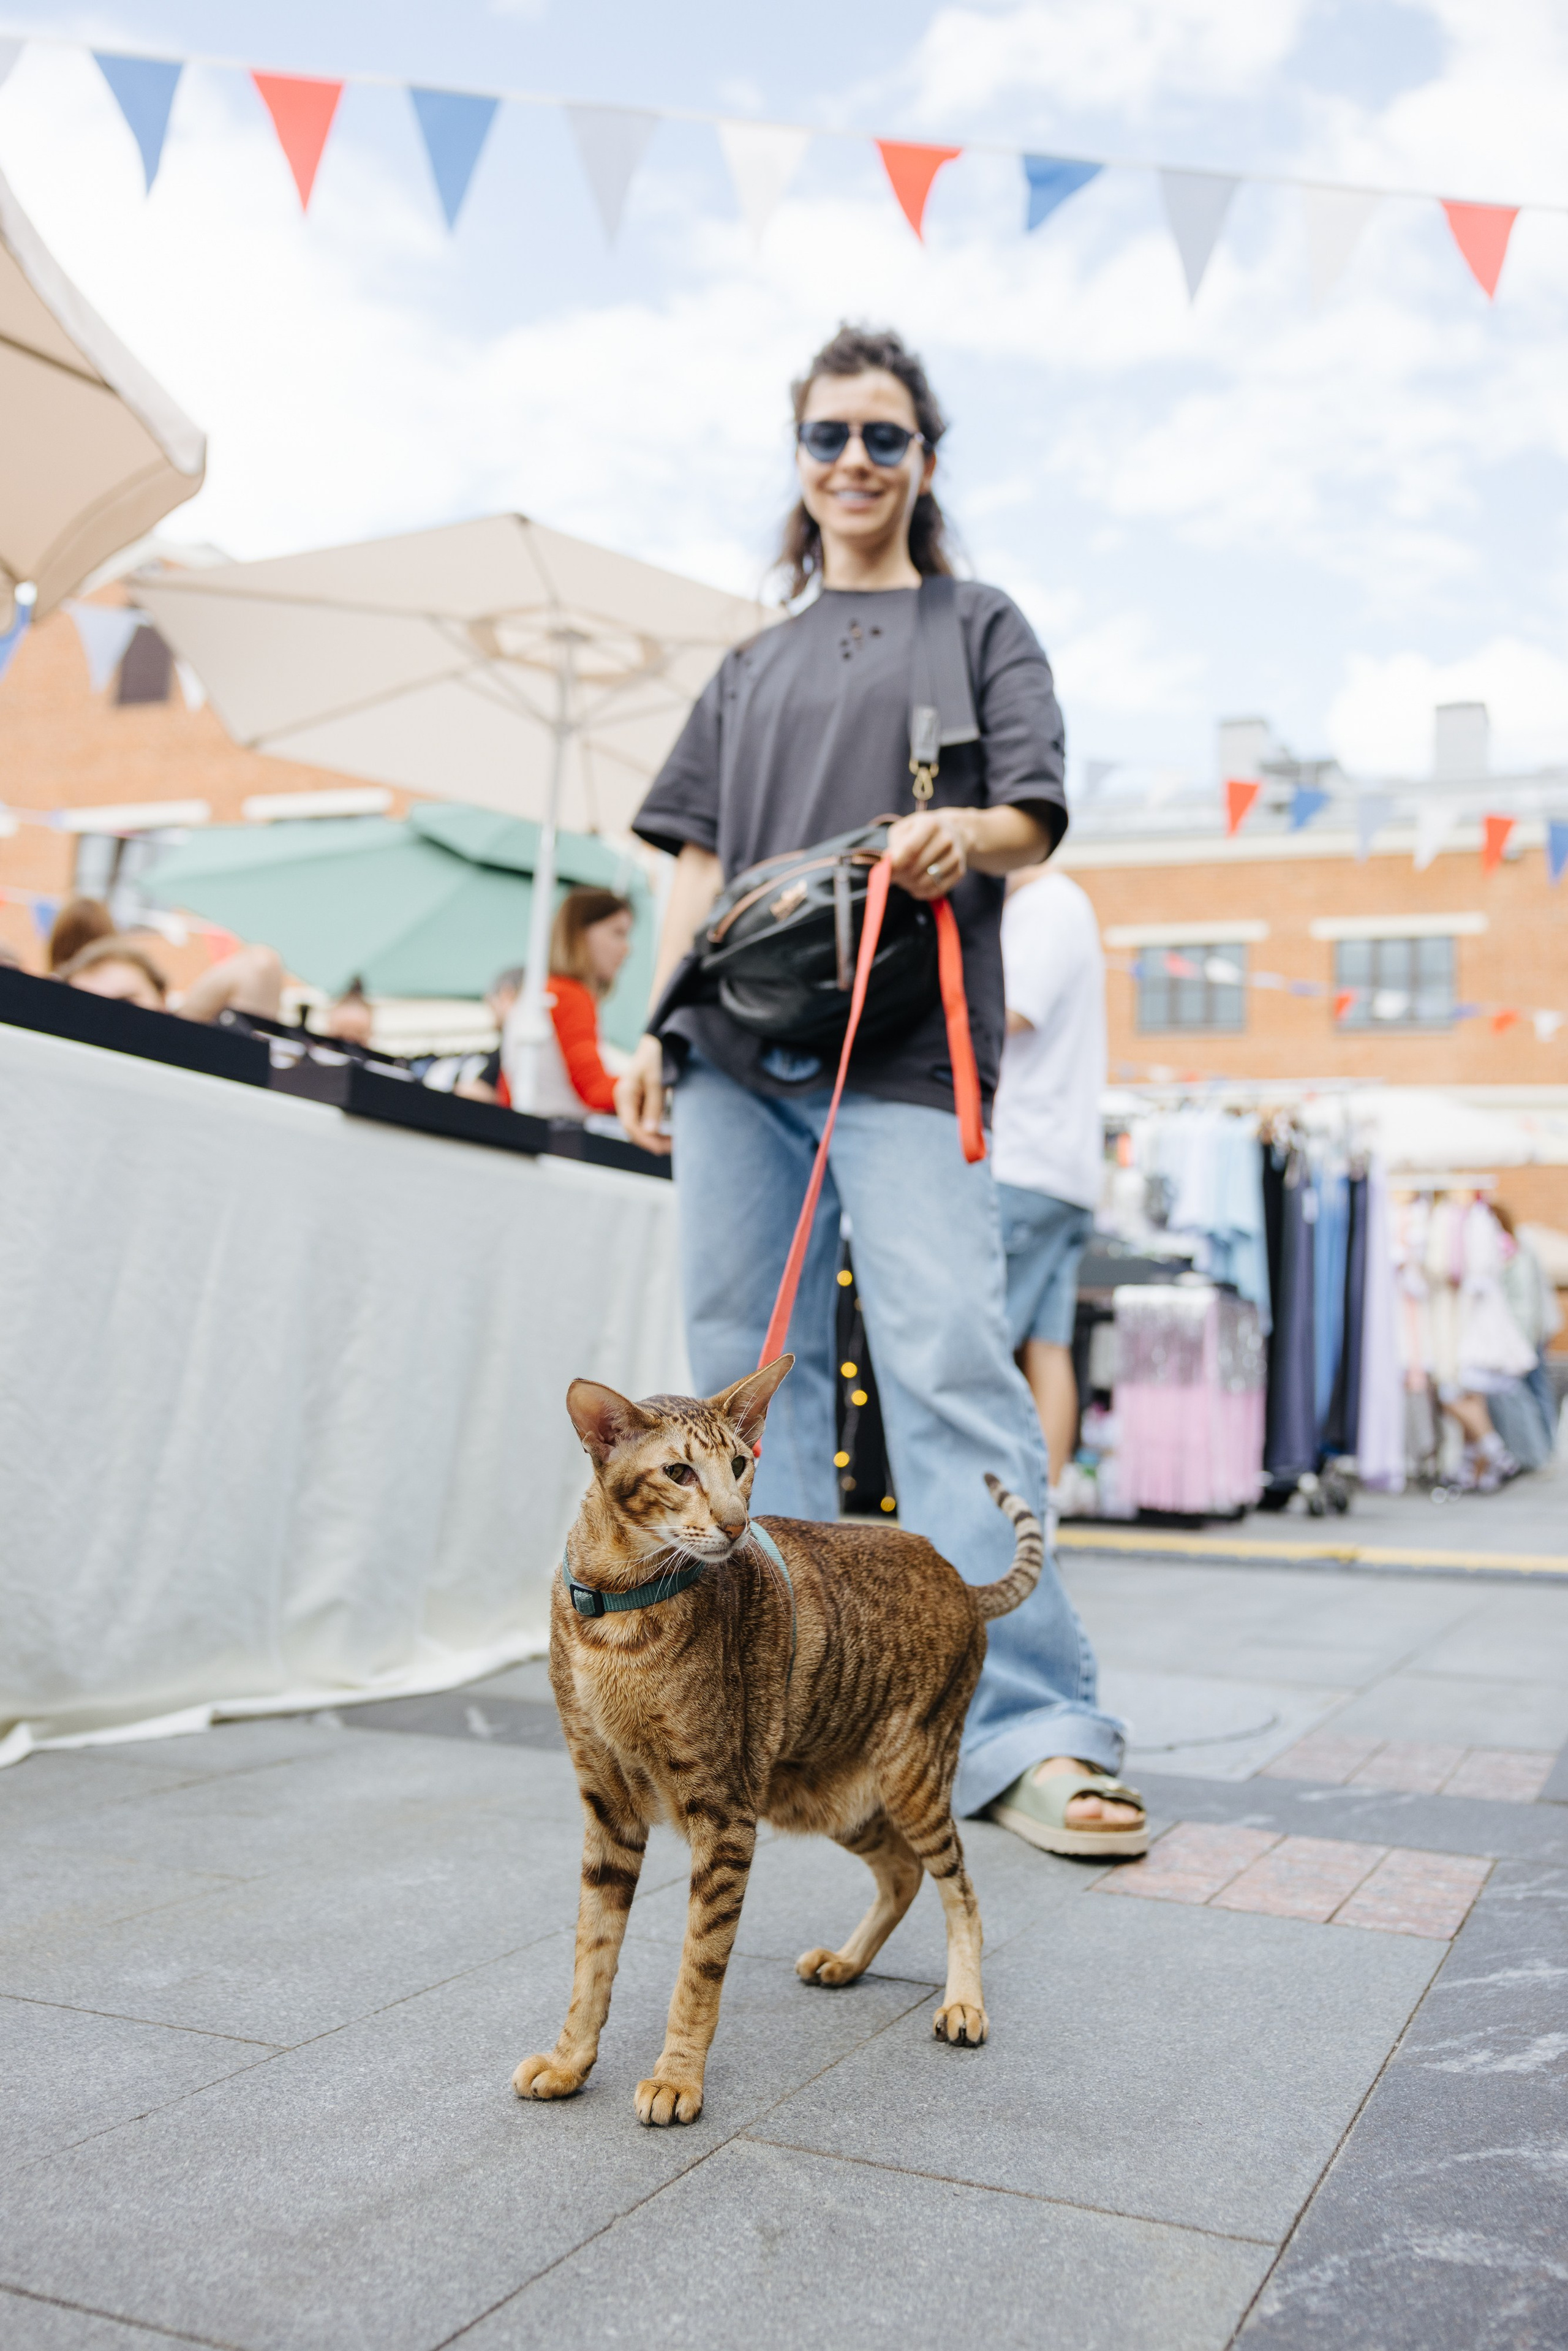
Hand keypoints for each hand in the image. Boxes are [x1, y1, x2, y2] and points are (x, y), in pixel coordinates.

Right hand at [615, 1034, 671, 1155]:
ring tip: (673, 1143)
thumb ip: (654, 1106)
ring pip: (639, 1127)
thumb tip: (650, 1132)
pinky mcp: (639, 1101)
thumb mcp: (657, 1080)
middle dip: (652, 1141)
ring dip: (654, 1137)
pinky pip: (644, 1120)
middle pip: (633, 1130)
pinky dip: (656, 1129)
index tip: (665, 1148)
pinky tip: (668, 1134)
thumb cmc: (656, 1057)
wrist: (657, 1042)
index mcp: (624, 1094)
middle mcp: (624, 1100)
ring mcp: (631, 1101)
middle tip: (674, 1147)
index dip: (646, 1140)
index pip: (630, 1126)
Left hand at [885, 810, 971, 900]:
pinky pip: (936, 890)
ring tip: (905, 879)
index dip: (895, 864)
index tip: (885, 871)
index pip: (910, 849)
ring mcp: (955, 856)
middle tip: (893, 876)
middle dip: (900, 876)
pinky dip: (922, 892)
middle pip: (916, 868)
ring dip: (910, 885)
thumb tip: (887, 864)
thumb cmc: (921, 832)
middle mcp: (946, 838)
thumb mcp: (904, 829)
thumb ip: (894, 845)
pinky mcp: (960, 871)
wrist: (954, 832)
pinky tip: (916, 885)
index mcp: (930, 824)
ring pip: (925, 882)